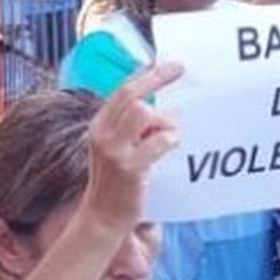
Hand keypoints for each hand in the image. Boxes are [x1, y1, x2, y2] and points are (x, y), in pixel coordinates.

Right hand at [82, 64, 183, 230]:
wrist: (103, 218)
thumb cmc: (117, 182)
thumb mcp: (118, 148)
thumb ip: (133, 128)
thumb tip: (165, 109)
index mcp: (99, 126)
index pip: (121, 91)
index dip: (145, 74)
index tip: (166, 62)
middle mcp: (102, 134)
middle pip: (131, 96)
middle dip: (157, 78)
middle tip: (180, 69)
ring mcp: (114, 151)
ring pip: (144, 114)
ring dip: (165, 121)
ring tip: (170, 136)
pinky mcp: (130, 168)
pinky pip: (158, 141)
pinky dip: (170, 140)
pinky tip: (171, 147)